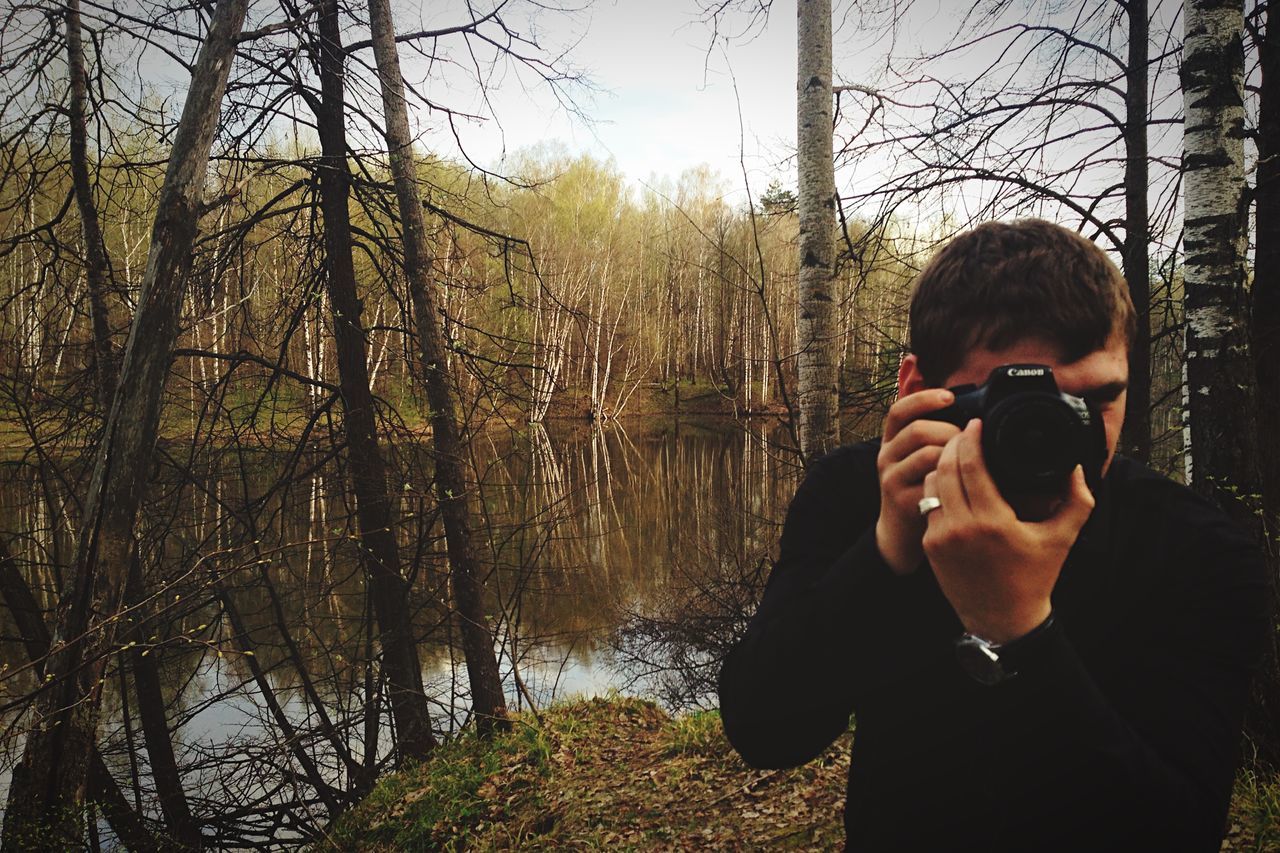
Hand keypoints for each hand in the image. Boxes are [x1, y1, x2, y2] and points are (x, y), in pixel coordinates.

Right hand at [875, 388, 961, 574]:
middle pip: (918, 430)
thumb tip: (968, 413)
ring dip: (953, 454)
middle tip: (968, 442)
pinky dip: (951, 477)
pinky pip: (932, 481)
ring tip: (966, 462)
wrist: (900, 533)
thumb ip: (933, 437)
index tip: (950, 396)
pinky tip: (961, 482)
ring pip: (926, 453)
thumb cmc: (919, 488)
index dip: (923, 399)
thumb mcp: (918, 459)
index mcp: (891, 441)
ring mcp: (891, 478)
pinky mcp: (902, 500)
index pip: (899, 410)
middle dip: (950, 431)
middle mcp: (886, 456)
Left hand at [922, 419, 1094, 642]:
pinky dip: (937, 489)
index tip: (976, 423)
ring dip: (942, 465)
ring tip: (957, 454)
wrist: (1003, 619)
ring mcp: (941, 537)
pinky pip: (927, 506)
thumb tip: (1076, 466)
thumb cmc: (1035, 577)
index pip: (971, 465)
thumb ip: (1076, 499)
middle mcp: (961, 527)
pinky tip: (948, 481)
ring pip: (931, 484)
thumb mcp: (1062, 538)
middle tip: (965, 433)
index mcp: (993, 522)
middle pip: (946, 468)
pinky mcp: (930, 546)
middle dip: (953, 444)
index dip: (971, 438)